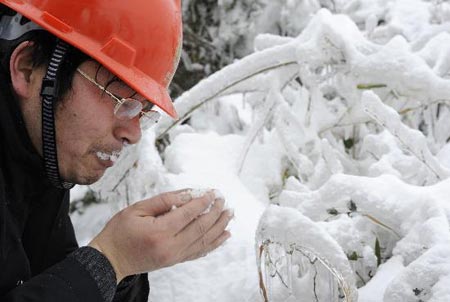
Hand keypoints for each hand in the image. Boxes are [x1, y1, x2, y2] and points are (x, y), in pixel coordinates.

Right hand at [88, 189, 231, 282]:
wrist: (110, 260)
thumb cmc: (120, 232)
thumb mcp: (137, 209)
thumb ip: (165, 201)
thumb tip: (188, 194)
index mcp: (160, 231)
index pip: (189, 213)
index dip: (203, 201)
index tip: (213, 192)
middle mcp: (170, 246)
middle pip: (201, 227)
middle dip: (216, 212)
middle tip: (223, 200)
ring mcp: (174, 256)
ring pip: (204, 240)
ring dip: (220, 226)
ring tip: (230, 214)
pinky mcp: (175, 261)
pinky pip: (199, 252)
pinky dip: (214, 243)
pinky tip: (224, 235)